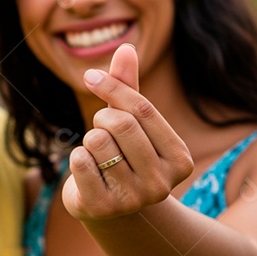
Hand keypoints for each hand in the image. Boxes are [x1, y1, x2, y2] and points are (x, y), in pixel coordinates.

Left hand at [62, 44, 192, 220]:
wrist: (110, 209)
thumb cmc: (123, 155)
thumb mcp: (130, 122)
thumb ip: (128, 87)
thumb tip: (126, 46)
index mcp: (179, 159)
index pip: (143, 110)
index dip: (113, 87)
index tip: (91, 76)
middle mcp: (162, 184)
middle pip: (121, 124)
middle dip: (102, 118)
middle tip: (101, 129)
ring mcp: (133, 200)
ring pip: (97, 141)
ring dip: (89, 141)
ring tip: (98, 156)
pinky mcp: (103, 208)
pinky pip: (79, 161)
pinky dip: (76, 158)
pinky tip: (88, 173)